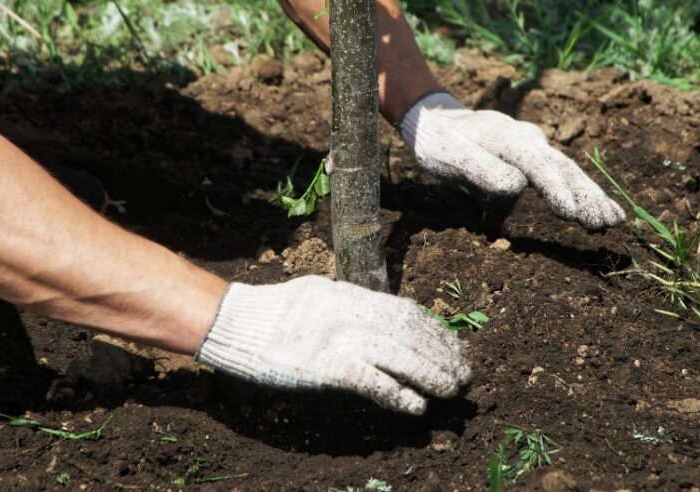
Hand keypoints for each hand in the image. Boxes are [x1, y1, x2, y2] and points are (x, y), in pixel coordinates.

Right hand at [195, 276, 470, 413]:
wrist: (236, 323)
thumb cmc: (275, 311)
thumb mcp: (321, 294)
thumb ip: (353, 304)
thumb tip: (383, 313)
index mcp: (352, 295)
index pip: (407, 311)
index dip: (436, 331)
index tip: (454, 347)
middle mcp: (352, 313)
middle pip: (410, 333)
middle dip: (441, 353)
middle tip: (463, 373)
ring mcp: (339, 339)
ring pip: (399, 355)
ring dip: (430, 374)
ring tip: (452, 389)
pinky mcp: (325, 367)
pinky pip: (370, 381)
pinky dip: (396, 393)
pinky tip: (415, 405)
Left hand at [398, 92, 625, 229]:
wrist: (437, 121)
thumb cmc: (440, 142)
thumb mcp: (449, 156)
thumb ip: (480, 169)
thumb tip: (515, 185)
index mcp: (507, 137)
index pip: (538, 164)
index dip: (555, 188)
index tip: (570, 213)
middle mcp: (528, 139)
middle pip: (563, 168)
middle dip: (585, 196)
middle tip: (604, 223)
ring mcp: (535, 147)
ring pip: (569, 172)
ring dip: (591, 197)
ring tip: (614, 221)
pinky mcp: (535, 158)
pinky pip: (564, 176)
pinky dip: (584, 194)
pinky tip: (602, 211)